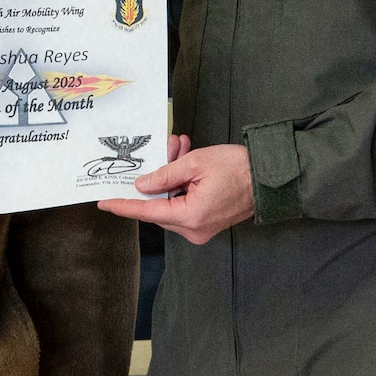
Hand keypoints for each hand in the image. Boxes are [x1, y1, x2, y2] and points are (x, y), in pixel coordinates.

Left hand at [98, 141, 253, 243]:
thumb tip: (141, 186)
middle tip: (162, 148)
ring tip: (178, 146)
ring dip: (171, 175)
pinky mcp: (208, 222)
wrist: (271, 177)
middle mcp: (194, 229)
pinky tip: (184, 158)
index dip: (124, 205)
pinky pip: (184, 203)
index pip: (147, 212)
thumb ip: (164, 175)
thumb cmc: (239, 168)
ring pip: (171, 201)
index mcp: (190, 216)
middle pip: (159, 205)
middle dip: (156, 178)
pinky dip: (181, 183)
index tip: (104, 202)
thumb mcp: (195, 163)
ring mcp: (202, 228)